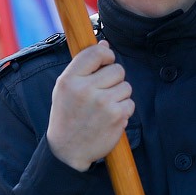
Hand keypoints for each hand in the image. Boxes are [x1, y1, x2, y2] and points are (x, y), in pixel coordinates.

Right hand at [46, 41, 134, 171]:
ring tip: (103, 107)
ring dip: (119, 95)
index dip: (106, 55)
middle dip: (113, 79)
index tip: (105, 63)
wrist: (67, 150)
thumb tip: (105, 44)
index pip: (96, 52)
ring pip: (126, 86)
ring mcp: (103, 103)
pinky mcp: (117, 116)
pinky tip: (109, 118)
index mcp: (69, 80)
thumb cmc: (67, 115)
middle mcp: (85, 90)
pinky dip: (123, 110)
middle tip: (101, 93)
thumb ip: (83, 66)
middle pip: (117, 69)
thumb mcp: (65, 88)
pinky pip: (130, 103)